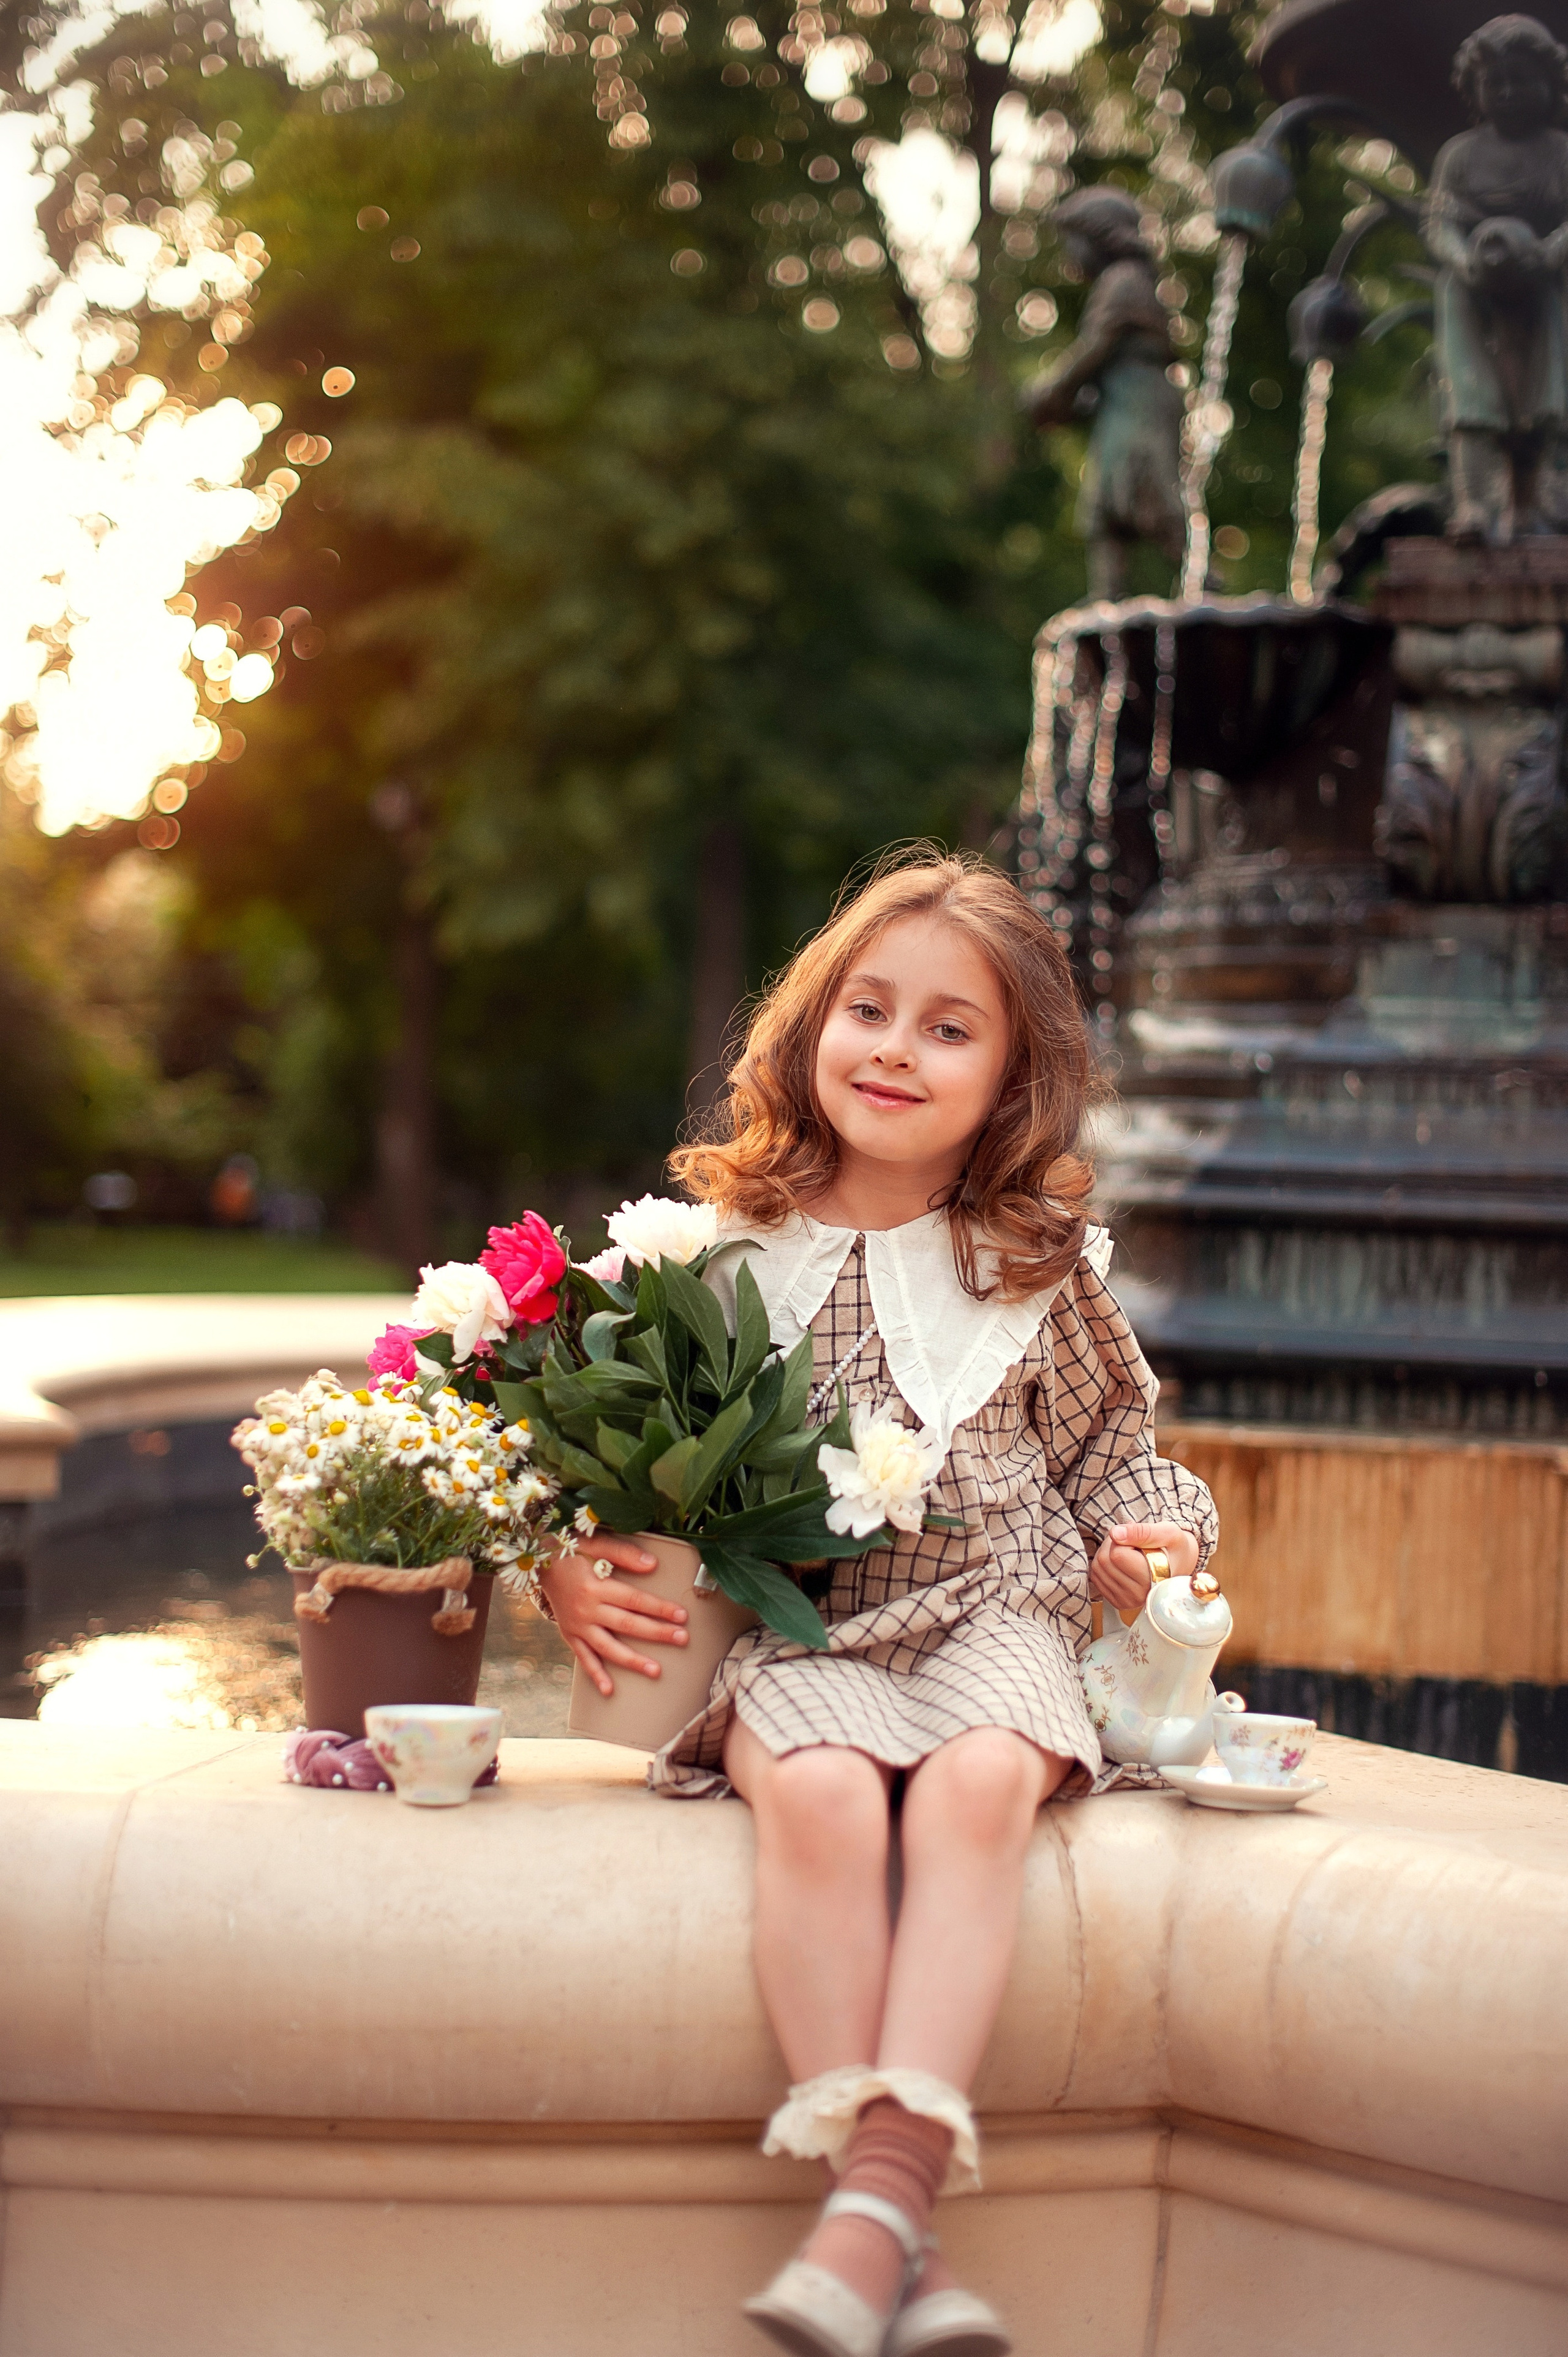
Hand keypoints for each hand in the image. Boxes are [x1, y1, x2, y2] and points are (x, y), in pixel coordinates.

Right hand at [538, 1533, 688, 1697]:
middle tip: (682, 1639)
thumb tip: (652, 1565)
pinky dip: (595, 1674)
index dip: (659, 1608)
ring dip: (632, 1661)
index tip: (681, 1615)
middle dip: (657, 1633)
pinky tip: (609, 1690)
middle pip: (627, 1625)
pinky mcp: (569, 1634)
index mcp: (595, 1586)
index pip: (634, 1600)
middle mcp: (586, 1610)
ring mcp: (577, 1626)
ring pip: (608, 1648)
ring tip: (655, 1670)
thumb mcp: (594, 1543)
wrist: (537, 1562)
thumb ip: (623, 1553)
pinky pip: (583, 1658)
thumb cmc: (570, 1549)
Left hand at [1088, 1520, 1199, 1615]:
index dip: (1123, 1538)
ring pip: (1097, 1568)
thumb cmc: (1173, 1547)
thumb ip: (1142, 1531)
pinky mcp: (1117, 1602)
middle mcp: (1140, 1596)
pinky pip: (1096, 1577)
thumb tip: (1115, 1534)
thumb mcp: (1167, 1532)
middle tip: (1131, 1543)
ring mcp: (1127, 1602)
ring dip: (1107, 1552)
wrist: (1180, 1564)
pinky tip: (1121, 1563)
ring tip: (1128, 1552)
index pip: (1117, 1555)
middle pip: (1104, 1561)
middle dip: (1112, 1544)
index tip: (1137, 1539)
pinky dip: (1103, 1564)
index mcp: (1153, 1581)